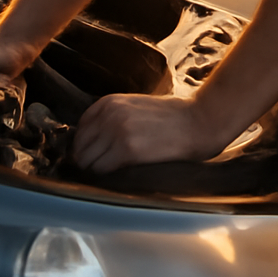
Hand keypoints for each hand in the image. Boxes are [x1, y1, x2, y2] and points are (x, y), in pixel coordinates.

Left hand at [72, 93, 230, 172]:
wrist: (196, 121)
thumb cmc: (170, 116)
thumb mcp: (134, 106)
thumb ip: (112, 117)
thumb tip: (92, 141)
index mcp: (109, 102)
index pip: (81, 128)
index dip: (85, 145)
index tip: (93, 155)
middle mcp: (109, 114)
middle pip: (80, 146)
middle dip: (86, 159)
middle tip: (99, 168)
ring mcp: (117, 131)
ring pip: (87, 160)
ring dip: (94, 169)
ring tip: (109, 173)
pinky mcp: (127, 150)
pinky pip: (102, 169)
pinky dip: (104, 175)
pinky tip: (117, 174)